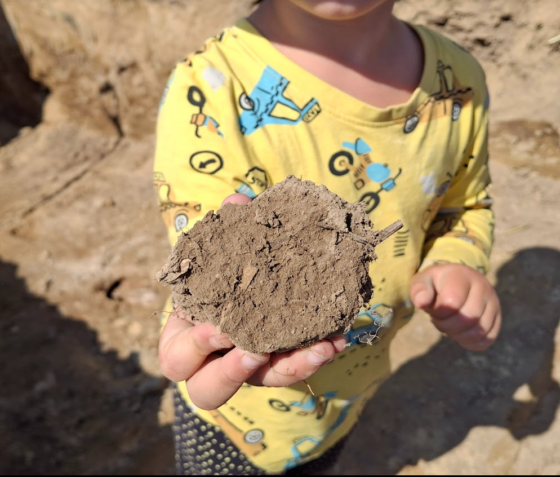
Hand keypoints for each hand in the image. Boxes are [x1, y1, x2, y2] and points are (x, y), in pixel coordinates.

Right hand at [158, 193, 345, 410]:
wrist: (241, 290)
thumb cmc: (218, 277)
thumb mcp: (216, 258)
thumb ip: (224, 233)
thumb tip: (237, 203)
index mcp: (185, 341)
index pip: (178, 357)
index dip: (196, 346)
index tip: (220, 328)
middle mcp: (214, 364)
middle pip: (209, 390)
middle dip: (232, 373)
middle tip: (256, 352)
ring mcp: (249, 370)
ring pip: (263, 384)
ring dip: (291, 367)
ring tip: (318, 348)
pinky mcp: (279, 366)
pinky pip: (297, 368)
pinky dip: (316, 354)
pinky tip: (337, 337)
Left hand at [409, 263, 501, 350]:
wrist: (454, 282)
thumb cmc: (435, 284)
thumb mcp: (422, 282)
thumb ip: (419, 290)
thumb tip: (422, 302)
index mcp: (462, 275)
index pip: (452, 302)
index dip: (439, 313)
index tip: (433, 310)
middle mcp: (483, 286)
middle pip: (468, 318)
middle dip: (447, 326)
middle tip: (439, 321)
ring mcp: (493, 302)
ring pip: (479, 331)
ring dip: (458, 336)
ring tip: (449, 326)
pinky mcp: (497, 318)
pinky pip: (488, 339)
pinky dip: (471, 342)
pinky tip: (460, 334)